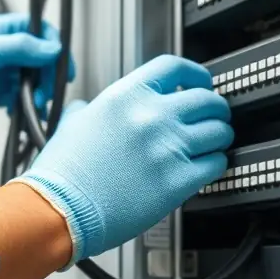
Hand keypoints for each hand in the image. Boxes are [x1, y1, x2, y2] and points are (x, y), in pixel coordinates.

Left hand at [0, 13, 74, 158]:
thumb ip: (16, 49)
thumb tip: (53, 48)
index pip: (35, 29)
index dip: (52, 46)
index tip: (61, 67)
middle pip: (38, 56)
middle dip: (47, 75)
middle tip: (45, 96)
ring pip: (30, 79)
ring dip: (38, 93)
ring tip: (34, 108)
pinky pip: (18, 97)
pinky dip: (25, 105)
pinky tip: (18, 113)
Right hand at [14, 55, 232, 263]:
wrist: (59, 210)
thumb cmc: (61, 175)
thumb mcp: (69, 126)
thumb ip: (86, 111)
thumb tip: (87, 108)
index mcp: (125, 97)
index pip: (175, 68)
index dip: (195, 74)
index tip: (200, 83)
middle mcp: (152, 117)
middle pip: (207, 99)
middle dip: (214, 109)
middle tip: (211, 118)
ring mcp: (168, 148)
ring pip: (219, 131)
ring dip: (219, 137)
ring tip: (210, 145)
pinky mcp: (178, 180)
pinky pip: (216, 164)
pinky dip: (215, 164)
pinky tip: (204, 168)